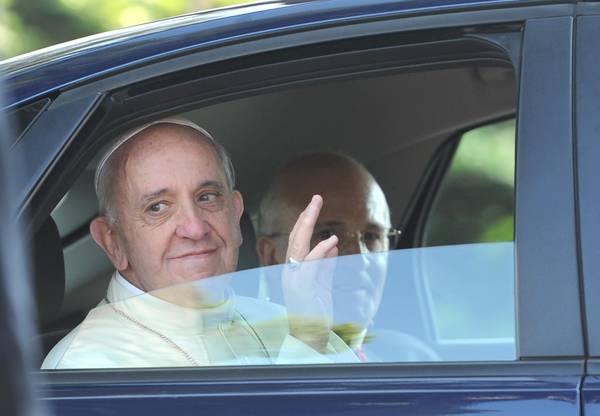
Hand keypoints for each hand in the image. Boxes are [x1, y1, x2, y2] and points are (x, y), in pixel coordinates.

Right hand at [282, 195, 337, 351]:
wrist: (310, 337)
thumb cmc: (315, 313)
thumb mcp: (322, 285)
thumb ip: (325, 265)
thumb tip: (330, 245)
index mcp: (295, 270)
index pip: (298, 241)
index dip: (305, 222)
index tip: (313, 206)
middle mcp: (291, 271)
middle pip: (296, 237)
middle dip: (306, 216)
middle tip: (316, 198)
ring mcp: (294, 278)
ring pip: (299, 245)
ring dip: (308, 224)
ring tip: (316, 206)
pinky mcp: (302, 287)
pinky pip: (311, 264)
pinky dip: (320, 251)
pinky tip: (330, 240)